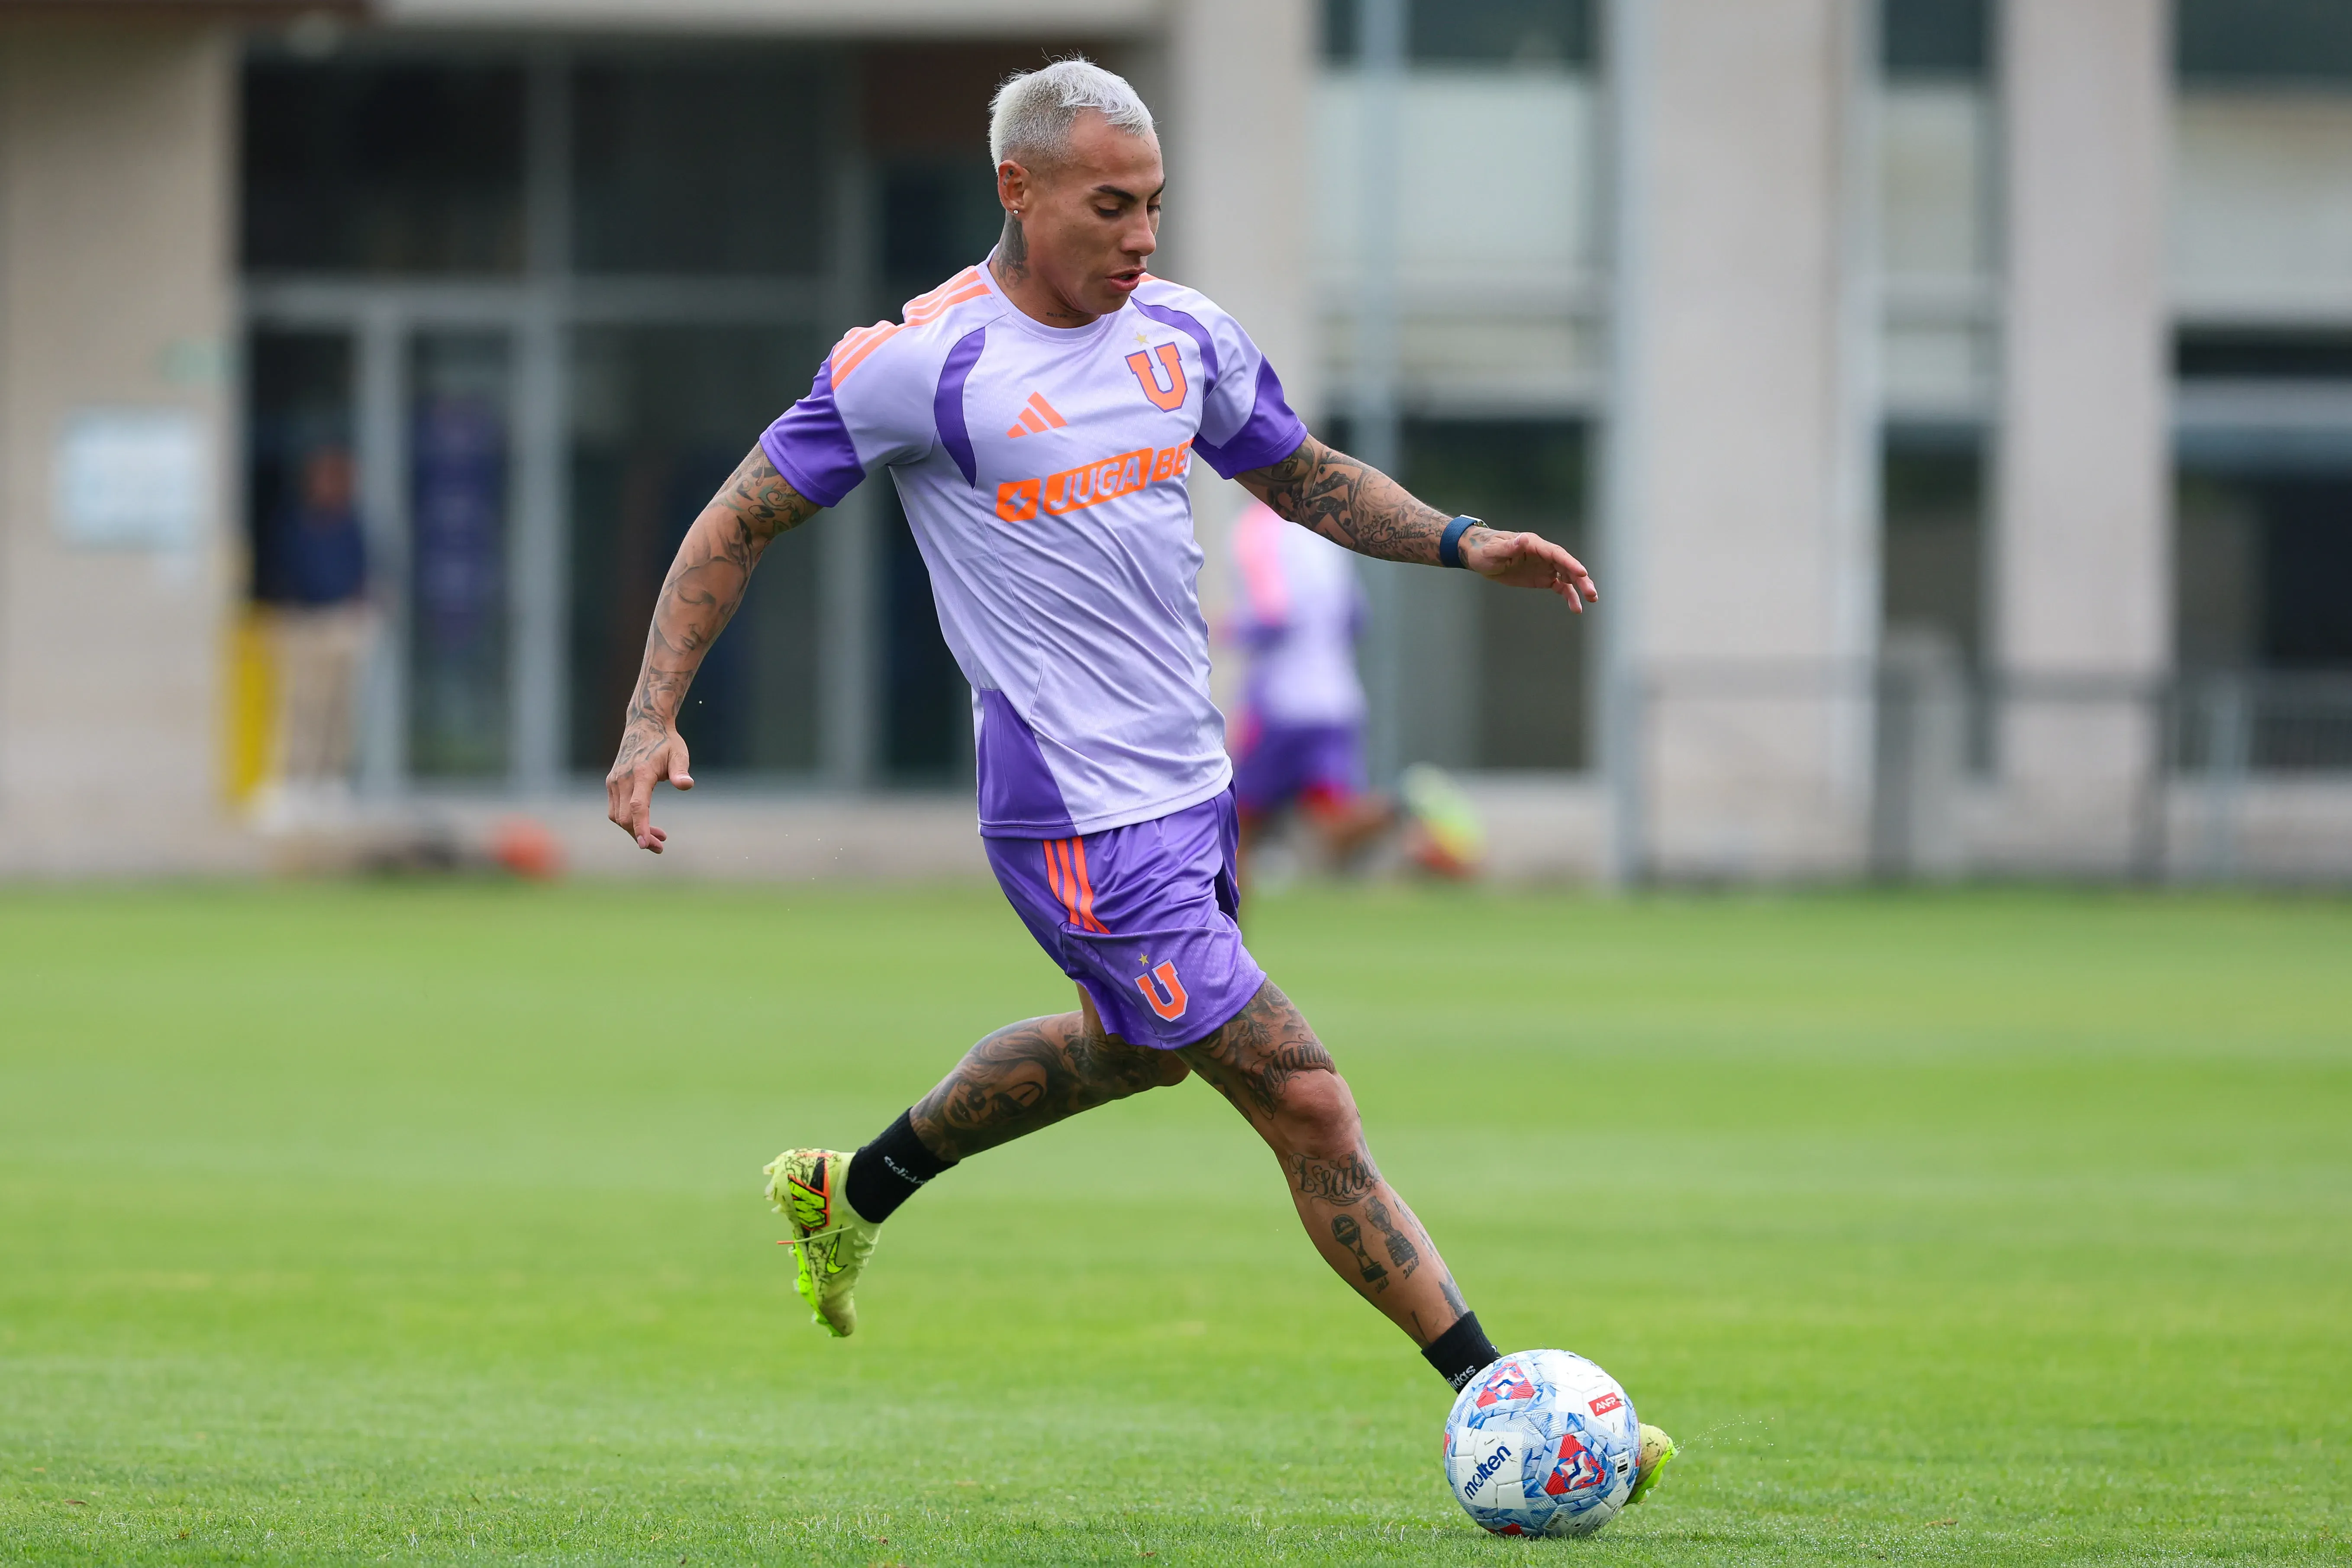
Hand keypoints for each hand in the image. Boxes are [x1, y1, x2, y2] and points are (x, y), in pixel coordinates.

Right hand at [606, 718, 692, 852]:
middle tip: (661, 846)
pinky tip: (645, 824)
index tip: (646, 845)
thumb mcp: (679, 753)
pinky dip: (628, 820)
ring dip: (634, 830)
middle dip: (641, 835)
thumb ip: (681, 771)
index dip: (641, 827)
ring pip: (617, 816)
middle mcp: (623, 778)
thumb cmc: (666, 742)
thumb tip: (687, 785)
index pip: (637, 806)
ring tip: (658, 838)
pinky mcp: (612, 783)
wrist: (644, 725)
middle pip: (625, 817)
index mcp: (641, 773)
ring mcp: (614, 781)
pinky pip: (616, 809)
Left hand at [1463, 528, 1598, 609]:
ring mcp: (1545, 566)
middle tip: (1591, 593)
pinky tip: (1576, 607)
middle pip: (1567, 565)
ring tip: (1590, 600)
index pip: (1556, 553)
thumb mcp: (1493, 550)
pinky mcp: (1542, 578)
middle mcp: (1543, 554)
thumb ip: (1509, 547)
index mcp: (1533, 545)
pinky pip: (1560, 586)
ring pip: (1567, 576)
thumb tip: (1523, 539)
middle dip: (1580, 579)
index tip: (1582, 573)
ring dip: (1579, 588)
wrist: (1480, 557)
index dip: (1570, 563)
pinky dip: (1569, 596)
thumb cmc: (1485, 550)